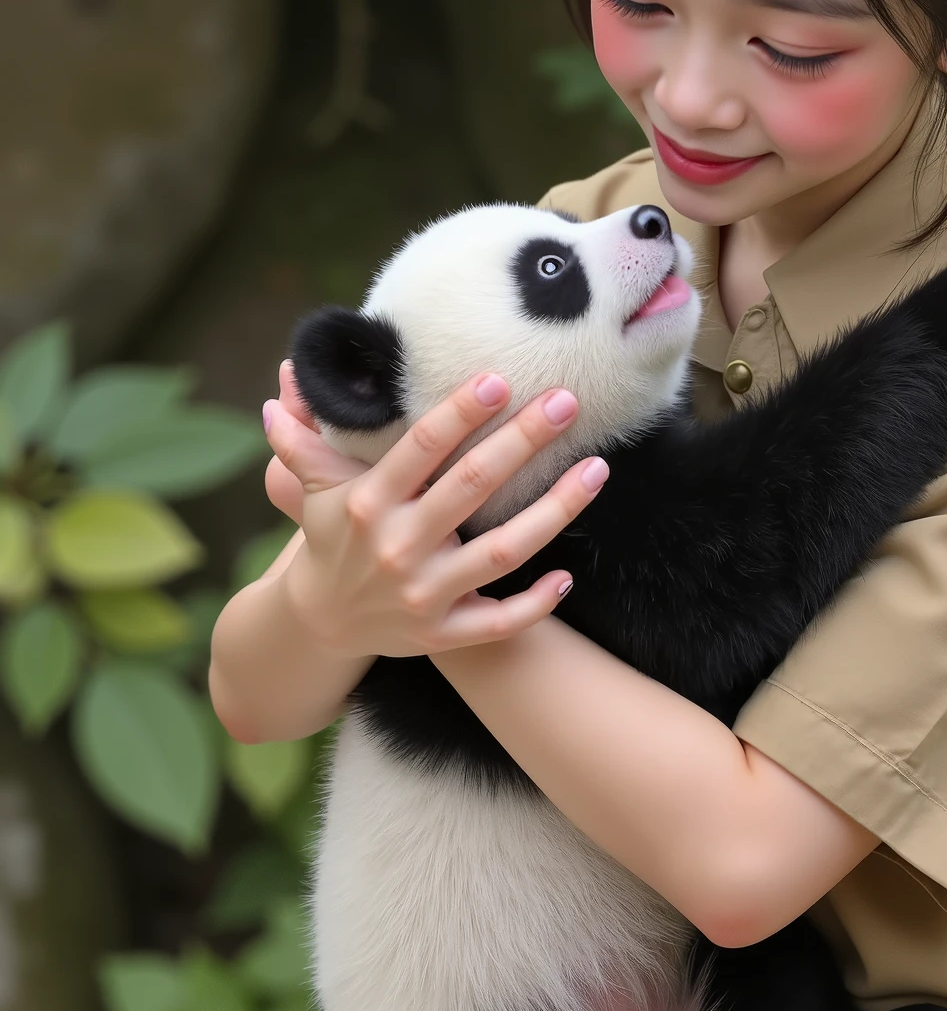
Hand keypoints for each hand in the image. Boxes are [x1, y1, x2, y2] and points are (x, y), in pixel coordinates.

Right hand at [263, 371, 609, 660]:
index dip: (460, 412)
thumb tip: (285, 376)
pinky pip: (498, 623)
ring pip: (503, 551)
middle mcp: (398, 547)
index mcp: (368, 503)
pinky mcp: (443, 634)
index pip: (421, 448)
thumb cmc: (330, 536)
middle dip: (523, 440)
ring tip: (598, 469)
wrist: (320, 623)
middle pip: (472, 486)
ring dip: (556, 510)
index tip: (500, 378)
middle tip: (567, 401)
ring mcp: (424, 595)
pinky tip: (568, 573)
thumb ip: (304, 432)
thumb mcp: (312, 485)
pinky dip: (534, 604)